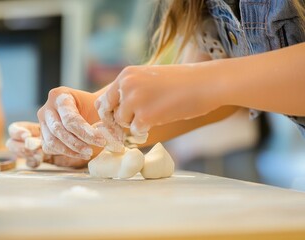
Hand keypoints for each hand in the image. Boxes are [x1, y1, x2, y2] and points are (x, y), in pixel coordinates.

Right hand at [37, 87, 105, 159]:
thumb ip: (101, 116)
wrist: (85, 108)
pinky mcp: (42, 134)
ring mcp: (42, 121)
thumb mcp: (97, 106)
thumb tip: (109, 133)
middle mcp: (47, 108)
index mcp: (59, 95)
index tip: (101, 141)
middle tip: (91, 151)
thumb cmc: (92, 107)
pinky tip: (79, 154)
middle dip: (76, 143)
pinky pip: (49, 147)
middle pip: (59, 130)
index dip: (85, 132)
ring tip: (87, 154)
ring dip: (70, 151)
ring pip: (52, 141)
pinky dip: (64, 153)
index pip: (70, 118)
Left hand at [95, 65, 219, 137]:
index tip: (124, 115)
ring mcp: (134, 100)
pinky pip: (136, 131)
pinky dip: (147, 129)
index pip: (105, 99)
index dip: (112, 111)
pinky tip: (161, 118)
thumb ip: (132, 90)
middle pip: (112, 113)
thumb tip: (116, 111)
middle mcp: (126, 85)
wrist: (205, 83)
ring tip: (156, 113)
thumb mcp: (149, 78)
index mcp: (126, 74)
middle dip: (124, 118)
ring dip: (137, 123)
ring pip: (123, 123)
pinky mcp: (145, 115)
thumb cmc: (181, 82)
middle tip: (142, 116)